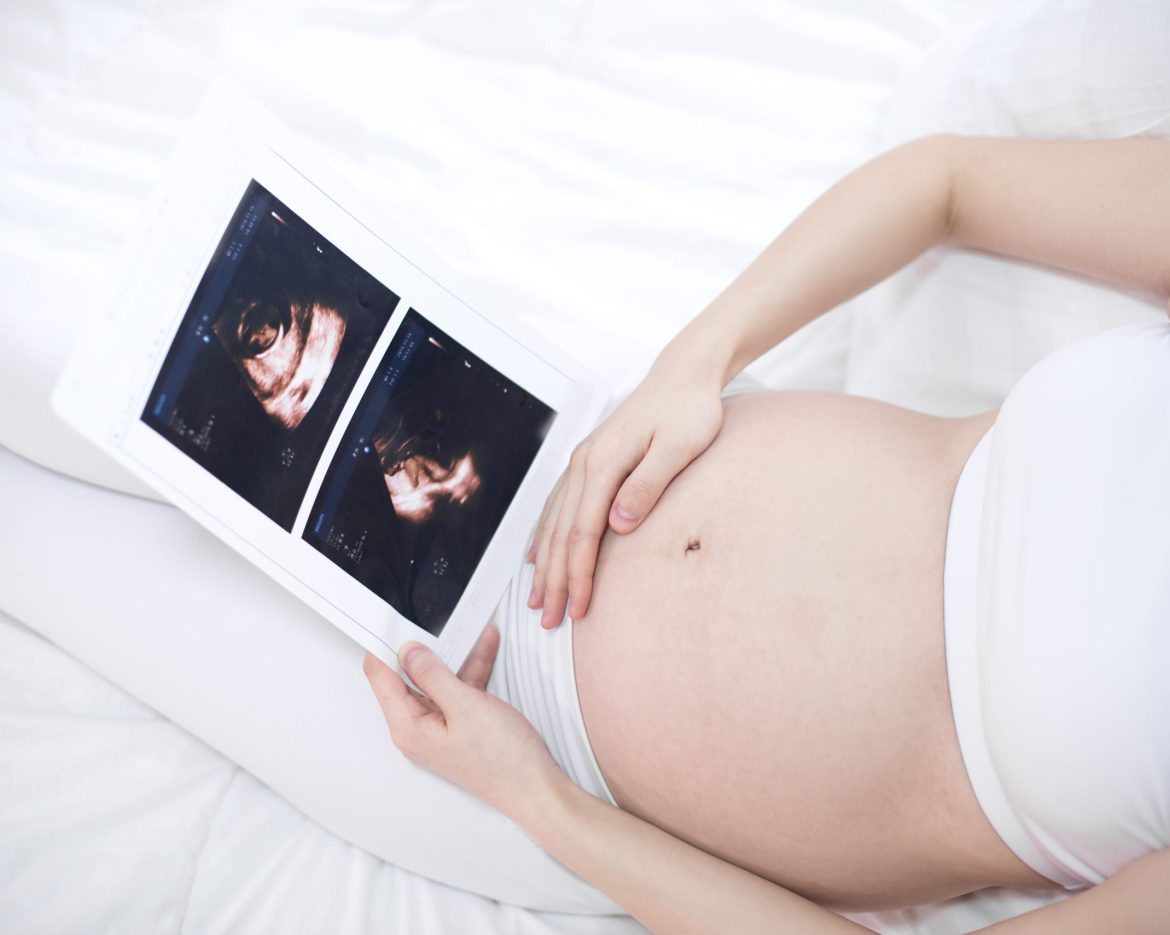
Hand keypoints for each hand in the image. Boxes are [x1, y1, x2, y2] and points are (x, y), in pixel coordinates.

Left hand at [363, 624, 562, 819]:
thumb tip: (408, 652)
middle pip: (409, 678)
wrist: (535, 788)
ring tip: (473, 633)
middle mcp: (418, 730)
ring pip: (439, 681)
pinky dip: (472, 671)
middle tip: (434, 622)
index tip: (391, 621)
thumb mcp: (465, 706)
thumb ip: (432, 675)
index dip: (383, 647)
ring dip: (456, 657)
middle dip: (425, 649)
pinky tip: (486, 651)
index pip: (381, 678)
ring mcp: (440, 728)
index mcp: (408, 728)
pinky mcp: (461, 726)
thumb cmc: (503, 760)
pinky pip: (458, 690)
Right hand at [527, 354, 723, 626]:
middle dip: (554, 580)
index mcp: (603, 463)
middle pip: (560, 533)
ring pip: (553, 522)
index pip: (583, 532)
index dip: (578, 574)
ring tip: (538, 600)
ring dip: (544, 564)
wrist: (683, 375)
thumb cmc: (690, 411)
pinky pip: (557, 505)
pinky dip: (544, 535)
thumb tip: (618, 524)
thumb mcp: (679, 447)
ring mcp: (582, 461)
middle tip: (550, 620)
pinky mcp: (589, 460)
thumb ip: (648, 484)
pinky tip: (537, 555)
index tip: (579, 610)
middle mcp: (584, 463)